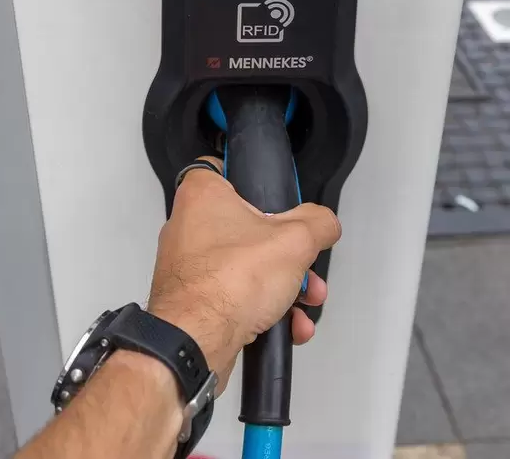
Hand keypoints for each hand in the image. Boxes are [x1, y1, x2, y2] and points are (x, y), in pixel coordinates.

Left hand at [148, 159, 340, 391]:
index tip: (276, 198)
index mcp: (202, 195)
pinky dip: (264, 310)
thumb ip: (319, 224)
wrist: (195, 343)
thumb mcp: (295, 241)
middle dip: (288, 254)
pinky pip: (235, 297)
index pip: (223, 168)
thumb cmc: (232, 280)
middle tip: (307, 269)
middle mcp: (188, 226)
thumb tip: (325, 223)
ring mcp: (188, 266)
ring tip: (306, 305)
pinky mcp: (193, 301)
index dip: (252, 180)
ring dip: (283, 287)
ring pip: (246, 266)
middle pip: (248, 227)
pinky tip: (290, 328)